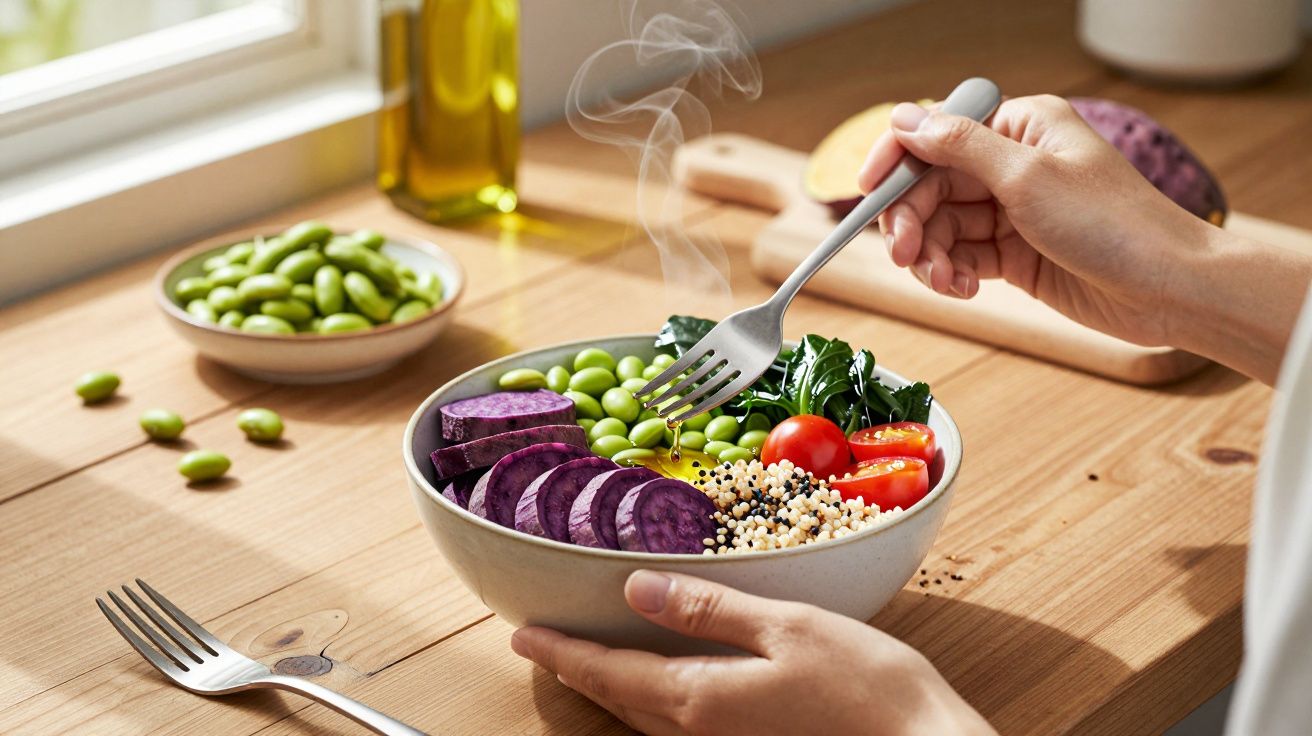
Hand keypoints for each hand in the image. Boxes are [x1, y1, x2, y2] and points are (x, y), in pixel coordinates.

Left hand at [511, 571, 995, 735]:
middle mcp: (701, 735)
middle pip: (618, 702)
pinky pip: (680, 726)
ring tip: (586, 660)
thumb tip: (638, 590)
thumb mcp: (786, 627)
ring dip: (610, 689)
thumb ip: (709, 611)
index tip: (520, 635)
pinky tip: (661, 683)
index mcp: (700, 699)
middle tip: (542, 645)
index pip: (608, 674)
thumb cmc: (867, 688)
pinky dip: (651, 701)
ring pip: (646, 719)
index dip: (561, 652)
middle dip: (576, 673)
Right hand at [858, 95, 1311, 383]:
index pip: (935, 133)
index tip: (866, 191)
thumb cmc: (1116, 224)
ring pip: (941, 227)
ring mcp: (1012, 211)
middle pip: (930, 186)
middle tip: (906, 255)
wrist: (1169, 289)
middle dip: (912, 222)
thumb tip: (905, 118)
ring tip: (944, 282)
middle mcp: (1011, 165)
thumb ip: (959, 147)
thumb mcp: (1028, 178)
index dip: (896, 161)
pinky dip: (953, 275)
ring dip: (932, 257)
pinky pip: (962, 258)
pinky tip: (963, 289)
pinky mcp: (1015, 255)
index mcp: (1019, 128)